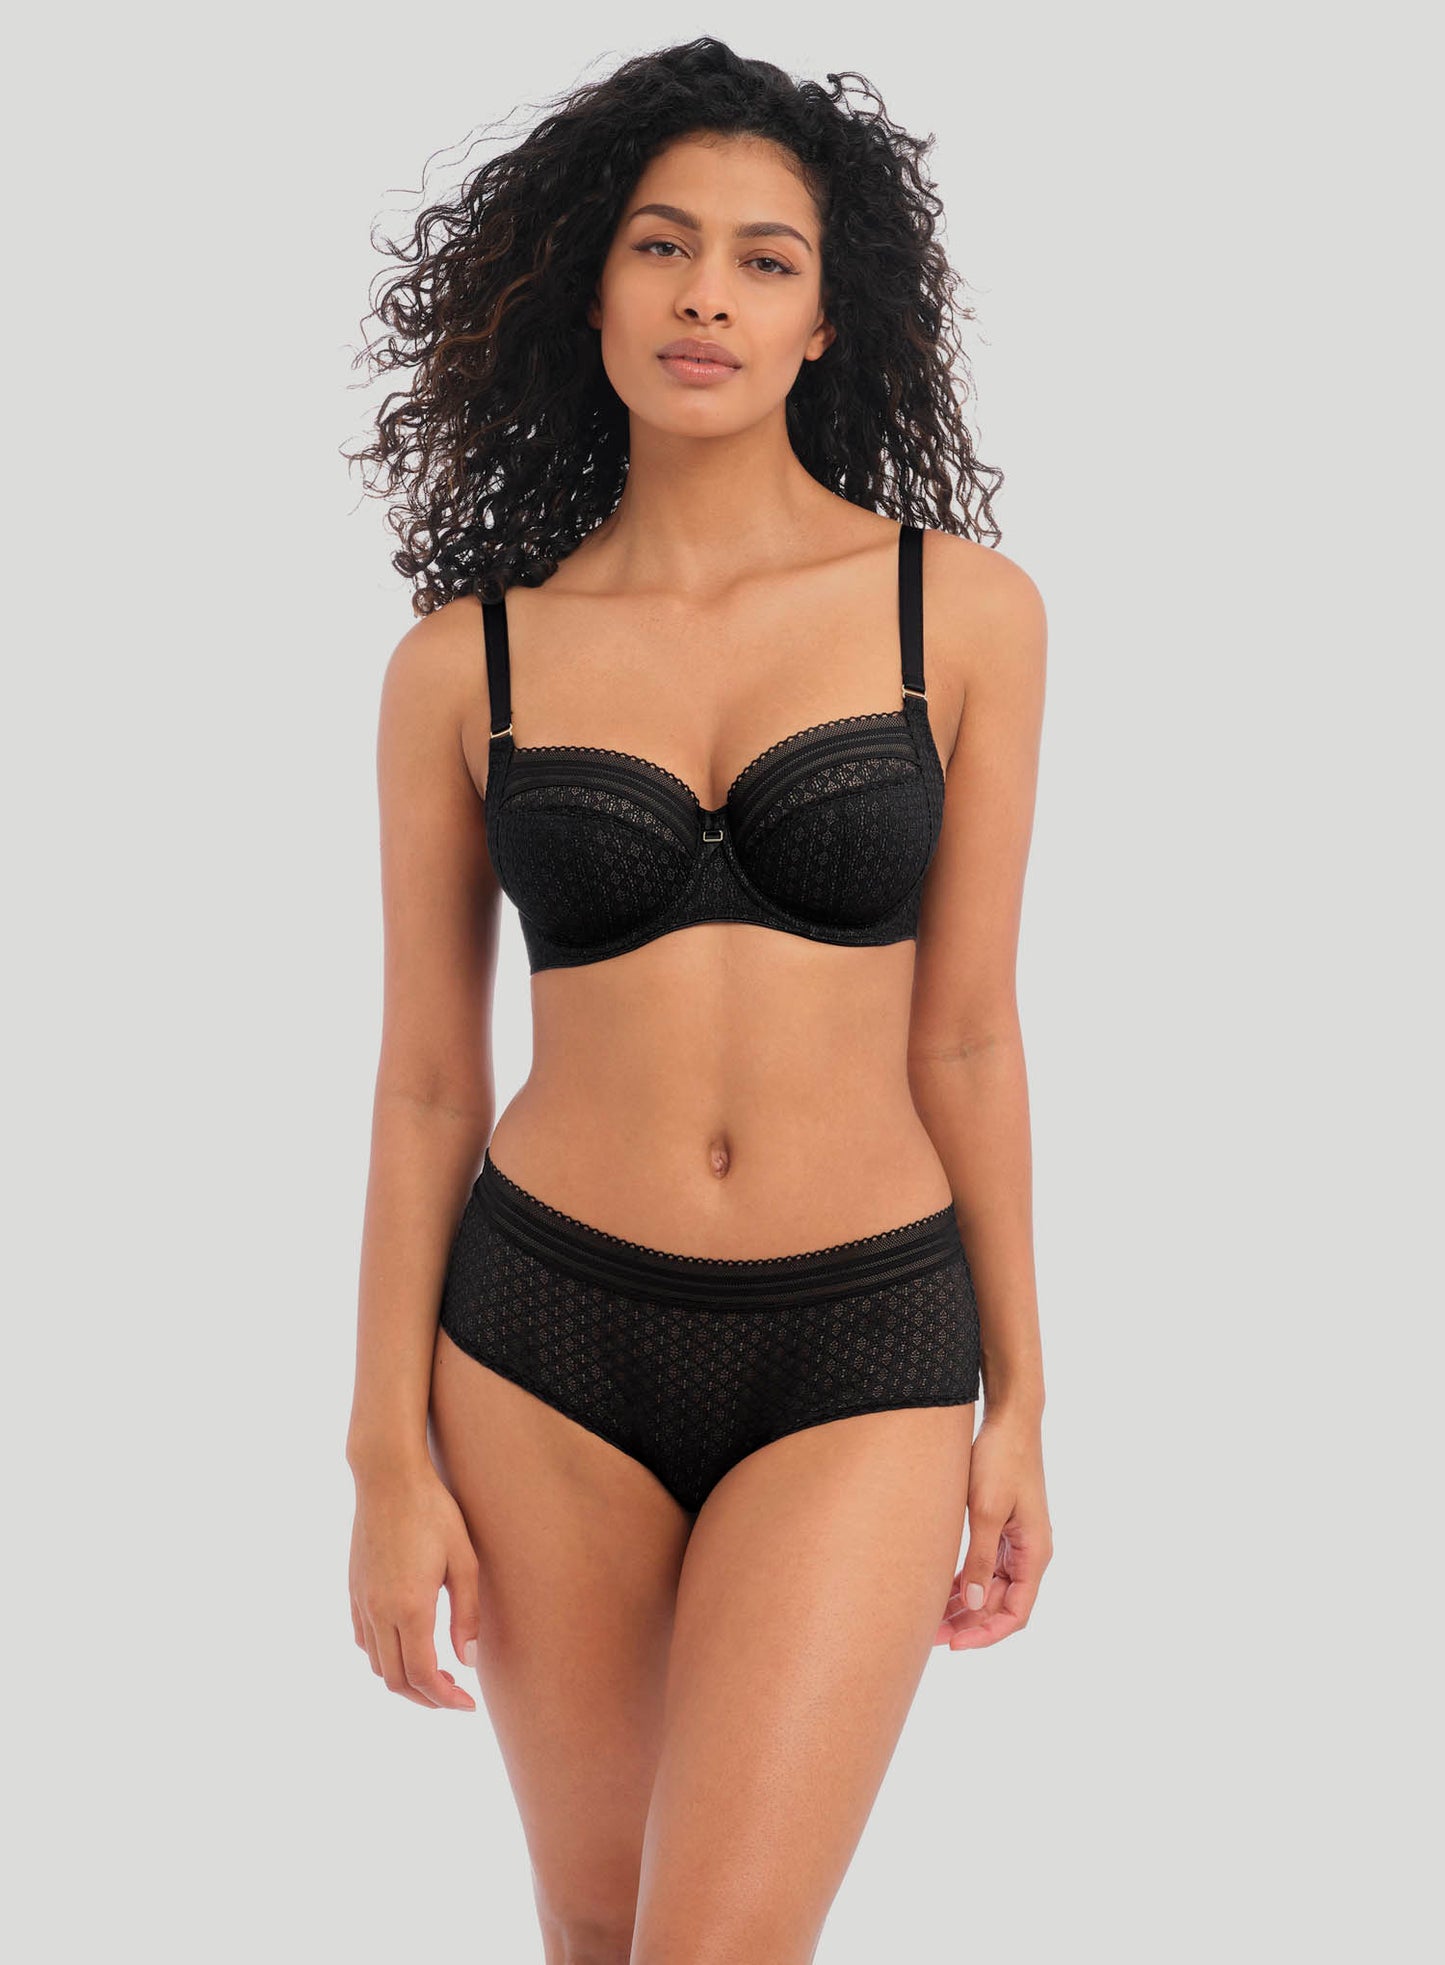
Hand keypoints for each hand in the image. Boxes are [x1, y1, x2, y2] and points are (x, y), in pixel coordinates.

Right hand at [348, 1462, 481, 1708]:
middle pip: (397, 1680)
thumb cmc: (433, 1512)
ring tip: (436, 1674)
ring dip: (405, 1680)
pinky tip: (408, 1645)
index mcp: (410, 1607)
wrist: (387, 1478)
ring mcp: (362, 1602)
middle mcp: (379, 1611)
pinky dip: (384, 1657)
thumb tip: (466, 1661)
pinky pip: (364, 1641)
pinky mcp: (354, 1590)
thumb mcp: (464, 1560)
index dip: (445, 1699)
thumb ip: (467, 1615)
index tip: (467, 1706)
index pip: (424, 1675)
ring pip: (377, 1665)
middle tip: (455, 1697)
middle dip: (427, 1698)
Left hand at [936, 1408, 1050, 1649]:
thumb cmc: (1000, 1459)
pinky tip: (939, 1590)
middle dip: (969, 1623)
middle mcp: (1030, 1552)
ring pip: (991, 1588)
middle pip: (1001, 1605)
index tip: (954, 1644)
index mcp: (1034, 1553)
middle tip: (930, 1636)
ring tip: (929, 1619)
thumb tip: (973, 1604)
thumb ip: (980, 1558)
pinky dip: (965, 1581)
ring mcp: (1017, 1541)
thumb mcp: (986, 1511)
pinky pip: (986, 1567)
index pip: (1016, 1613)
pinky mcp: (1003, 1528)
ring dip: (965, 1605)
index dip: (986, 1634)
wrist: (1009, 1419)